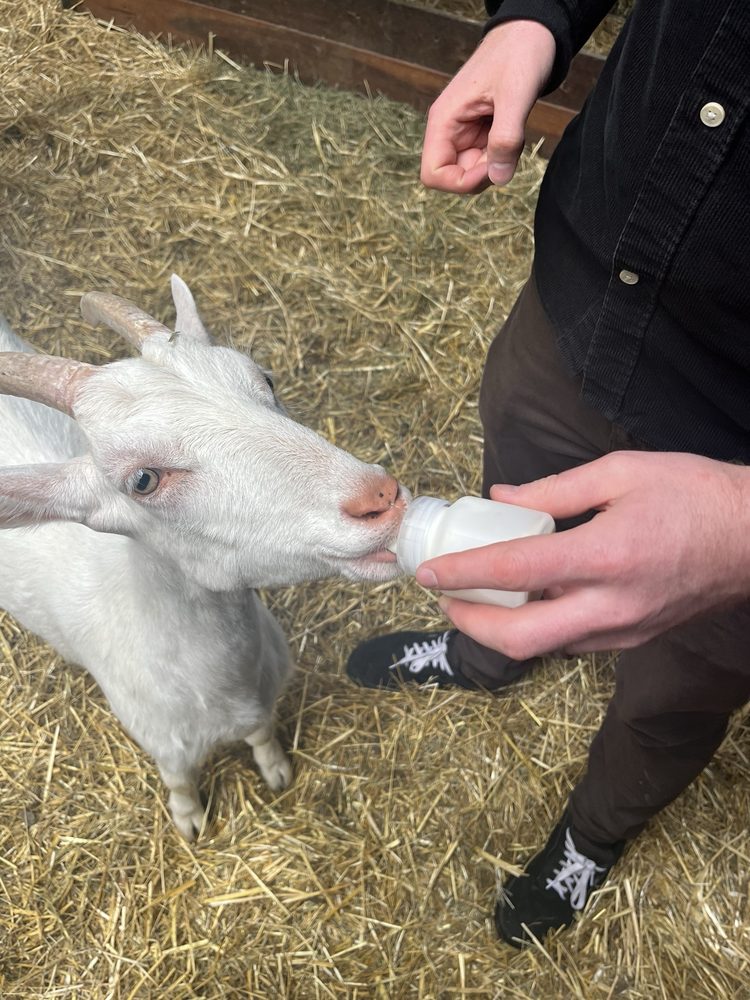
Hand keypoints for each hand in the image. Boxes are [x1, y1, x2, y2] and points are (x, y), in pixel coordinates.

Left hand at [415, 452, 749, 657]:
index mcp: (607, 555)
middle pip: (520, 639)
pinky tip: (527, 598)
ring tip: (477, 594)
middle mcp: (611, 605)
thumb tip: (501, 497)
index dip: (464, 574)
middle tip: (445, 595)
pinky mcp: (632, 639)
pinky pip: (570, 641)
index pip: (516, 572)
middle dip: (470, 622)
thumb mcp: (622, 472)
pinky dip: (536, 625)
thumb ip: (554, 488)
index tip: (428, 572)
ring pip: (542, 647)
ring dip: (499, 628)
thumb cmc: (695, 495)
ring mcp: (623, 630)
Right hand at [420, 20, 555, 192]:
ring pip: (473, 171)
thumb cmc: (519, 53)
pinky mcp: (480, 133)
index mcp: (443, 120)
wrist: (531, 32)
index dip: (462, 182)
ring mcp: (464, 133)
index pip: (433, 175)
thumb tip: (498, 178)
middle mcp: (448, 130)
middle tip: (508, 144)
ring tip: (512, 130)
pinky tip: (513, 129)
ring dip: (496, 163)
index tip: (492, 165)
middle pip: (455, 177)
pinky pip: (487, 159)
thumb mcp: (515, 95)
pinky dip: (503, 154)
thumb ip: (505, 138)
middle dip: (484, 172)